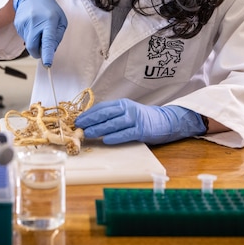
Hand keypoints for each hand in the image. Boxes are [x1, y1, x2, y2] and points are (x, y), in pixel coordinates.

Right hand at [13, 0, 66, 66]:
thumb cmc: (49, 8)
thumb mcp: (61, 20)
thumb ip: (57, 37)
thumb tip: (51, 51)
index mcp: (49, 21)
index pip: (47, 41)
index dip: (47, 54)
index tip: (48, 63)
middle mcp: (35, 22)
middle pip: (33, 47)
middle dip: (38, 53)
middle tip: (43, 50)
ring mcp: (24, 23)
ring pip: (29, 43)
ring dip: (35, 41)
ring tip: (38, 28)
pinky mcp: (18, 24)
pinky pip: (24, 37)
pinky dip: (30, 36)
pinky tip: (33, 25)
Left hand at [75, 99, 206, 144]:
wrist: (165, 121)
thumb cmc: (141, 118)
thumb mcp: (126, 112)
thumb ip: (112, 115)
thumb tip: (91, 122)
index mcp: (122, 104)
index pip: (102, 107)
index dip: (89, 113)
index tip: (78, 120)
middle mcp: (128, 109)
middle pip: (106, 114)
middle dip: (91, 120)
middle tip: (79, 126)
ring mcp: (135, 119)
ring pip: (114, 124)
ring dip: (100, 129)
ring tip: (89, 133)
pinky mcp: (142, 130)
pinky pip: (126, 133)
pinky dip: (116, 137)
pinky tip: (106, 140)